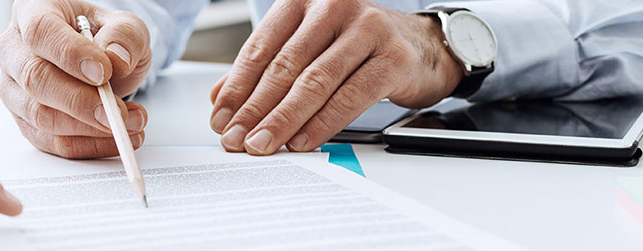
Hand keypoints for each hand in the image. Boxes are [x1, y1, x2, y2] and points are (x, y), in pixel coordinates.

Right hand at [0, 0, 151, 158]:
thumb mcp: (125, 27)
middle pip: (34, 79)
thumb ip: (125, 36)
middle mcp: (13, 50)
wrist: (97, 61)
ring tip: (130, 123)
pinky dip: (87, 145)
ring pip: (39, 116)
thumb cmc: (102, 38)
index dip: (70, 54)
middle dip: (79, 102)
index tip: (103, 72)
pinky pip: (50, 141)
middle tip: (117, 113)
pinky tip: (117, 138)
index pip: (41, 32)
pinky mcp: (24, 120)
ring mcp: (13, 88)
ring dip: (88, 128)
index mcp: (33, 12)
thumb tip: (116, 59)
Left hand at [209, 0, 463, 154]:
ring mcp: (366, 29)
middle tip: (236, 139)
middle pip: (285, 66)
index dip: (237, 87)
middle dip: (255, 109)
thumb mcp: (308, 47)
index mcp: (303, 1)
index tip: (221, 119)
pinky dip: (322, 123)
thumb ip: (266, 68)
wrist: (421, 44)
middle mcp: (333, 7)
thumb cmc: (358, 46)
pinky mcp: (392, 57)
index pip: (261, 47)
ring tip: (263, 144)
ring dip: (283, 120)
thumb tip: (221, 99)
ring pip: (315, 82)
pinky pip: (350, 96)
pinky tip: (302, 141)